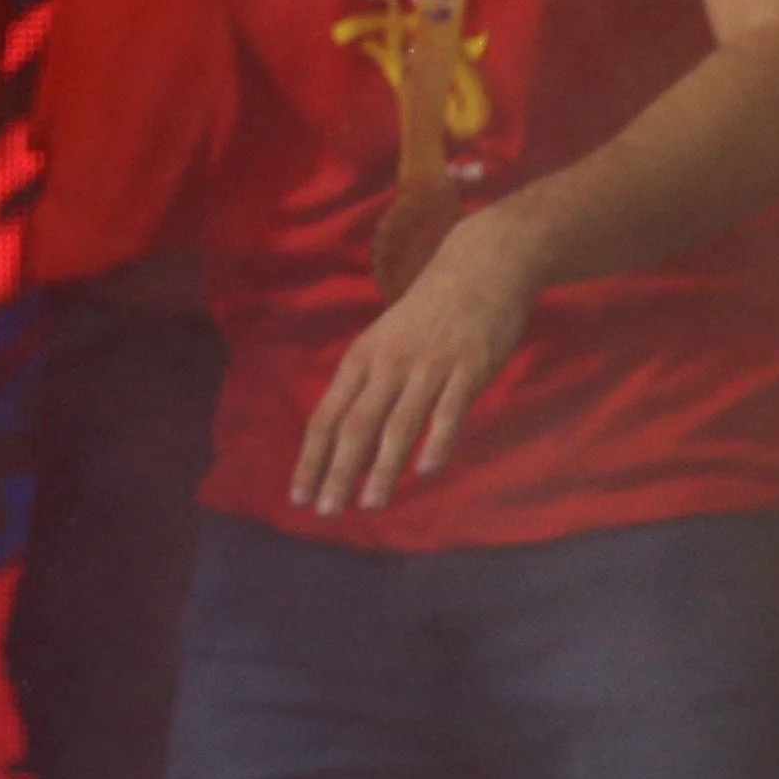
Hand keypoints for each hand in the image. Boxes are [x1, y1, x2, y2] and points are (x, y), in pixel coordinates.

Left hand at [292, 204, 541, 514]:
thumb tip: (348, 437)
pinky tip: (425, 471)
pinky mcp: (468, 368)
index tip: (298, 496)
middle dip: (337, 472)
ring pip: (397, 425)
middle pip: (354, 426)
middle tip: (326, 511)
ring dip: (382, 469)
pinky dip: (436, 442)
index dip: (311, 459)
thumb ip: (369, 386)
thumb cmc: (429, 314)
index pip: (325, 417)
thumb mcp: (385, 342)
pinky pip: (448, 411)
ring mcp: (428, 367)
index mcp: (361, 360)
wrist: (480, 267)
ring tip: (370, 503)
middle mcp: (387, 365)